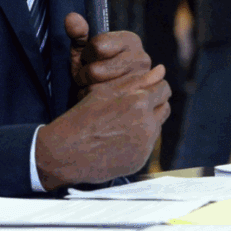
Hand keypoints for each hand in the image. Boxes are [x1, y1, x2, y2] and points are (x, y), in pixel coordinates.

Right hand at [35, 67, 170, 189]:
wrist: (65, 154)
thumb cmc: (82, 117)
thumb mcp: (106, 92)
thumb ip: (138, 80)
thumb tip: (161, 69)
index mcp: (139, 102)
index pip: (164, 88)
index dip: (154, 86)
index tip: (144, 89)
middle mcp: (147, 124)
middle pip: (165, 107)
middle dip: (154, 103)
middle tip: (133, 105)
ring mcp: (145, 145)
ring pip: (157, 126)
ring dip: (148, 121)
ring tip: (123, 122)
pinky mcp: (140, 161)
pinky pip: (148, 145)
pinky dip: (139, 140)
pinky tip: (119, 139)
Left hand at [65, 12, 152, 99]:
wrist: (111, 97)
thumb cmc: (96, 69)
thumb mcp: (84, 51)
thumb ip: (78, 34)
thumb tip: (71, 17)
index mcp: (131, 40)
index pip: (98, 46)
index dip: (86, 56)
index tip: (89, 60)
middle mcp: (142, 58)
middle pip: (96, 71)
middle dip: (85, 76)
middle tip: (89, 78)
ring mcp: (143, 83)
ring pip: (98, 90)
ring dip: (88, 92)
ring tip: (94, 90)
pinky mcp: (136, 102)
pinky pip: (104, 106)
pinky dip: (95, 105)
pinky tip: (100, 102)